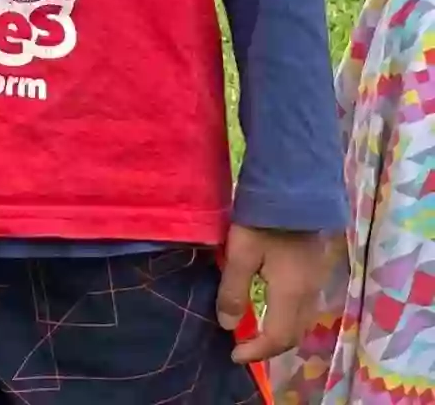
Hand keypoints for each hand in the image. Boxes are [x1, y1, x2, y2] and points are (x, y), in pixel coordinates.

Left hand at [218, 223, 331, 365]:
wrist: (296, 189)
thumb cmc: (263, 220)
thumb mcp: (239, 253)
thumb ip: (233, 290)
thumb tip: (228, 325)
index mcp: (291, 294)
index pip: (278, 337)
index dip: (257, 351)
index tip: (234, 355)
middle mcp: (310, 294)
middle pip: (294, 333)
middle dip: (270, 347)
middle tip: (244, 347)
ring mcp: (318, 282)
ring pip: (302, 321)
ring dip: (281, 334)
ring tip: (256, 333)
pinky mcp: (317, 270)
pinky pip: (306, 307)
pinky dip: (288, 318)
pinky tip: (272, 309)